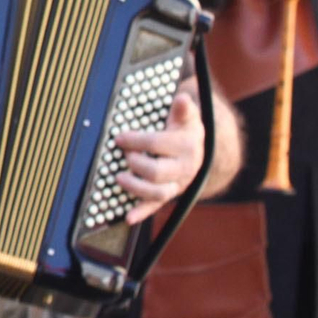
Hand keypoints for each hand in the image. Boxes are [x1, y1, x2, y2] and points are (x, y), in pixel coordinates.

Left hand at [114, 87, 204, 224]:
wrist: (198, 148)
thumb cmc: (185, 128)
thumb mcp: (186, 116)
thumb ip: (183, 109)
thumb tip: (183, 99)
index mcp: (187, 146)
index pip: (157, 144)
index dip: (135, 141)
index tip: (119, 138)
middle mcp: (185, 168)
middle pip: (157, 172)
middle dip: (136, 164)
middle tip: (124, 155)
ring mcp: (177, 184)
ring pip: (158, 193)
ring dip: (136, 188)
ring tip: (119, 177)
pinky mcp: (170, 194)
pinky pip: (156, 207)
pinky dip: (141, 213)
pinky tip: (127, 217)